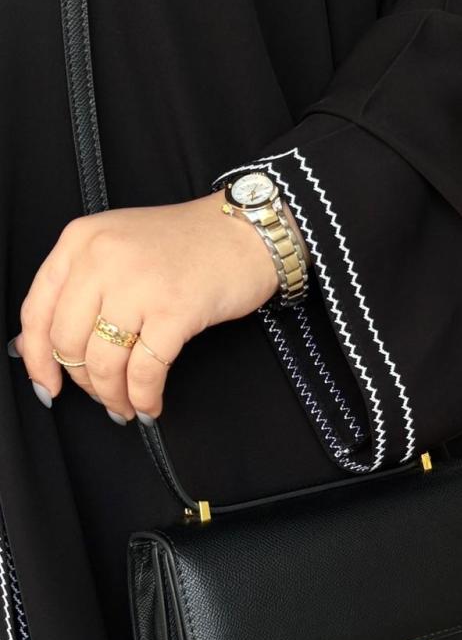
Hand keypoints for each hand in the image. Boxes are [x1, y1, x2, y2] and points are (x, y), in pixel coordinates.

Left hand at [9, 190, 287, 422]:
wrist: (247, 233)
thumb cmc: (189, 243)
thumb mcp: (119, 246)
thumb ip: (81, 286)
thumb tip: (42, 346)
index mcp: (81, 241)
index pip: (37, 311)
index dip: (37, 359)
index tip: (47, 385)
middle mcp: (102, 259)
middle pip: (68, 343)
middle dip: (84, 382)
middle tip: (102, 395)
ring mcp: (138, 285)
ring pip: (104, 362)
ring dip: (113, 396)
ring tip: (126, 406)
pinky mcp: (174, 311)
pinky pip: (145, 371)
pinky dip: (144, 396)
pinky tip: (151, 405)